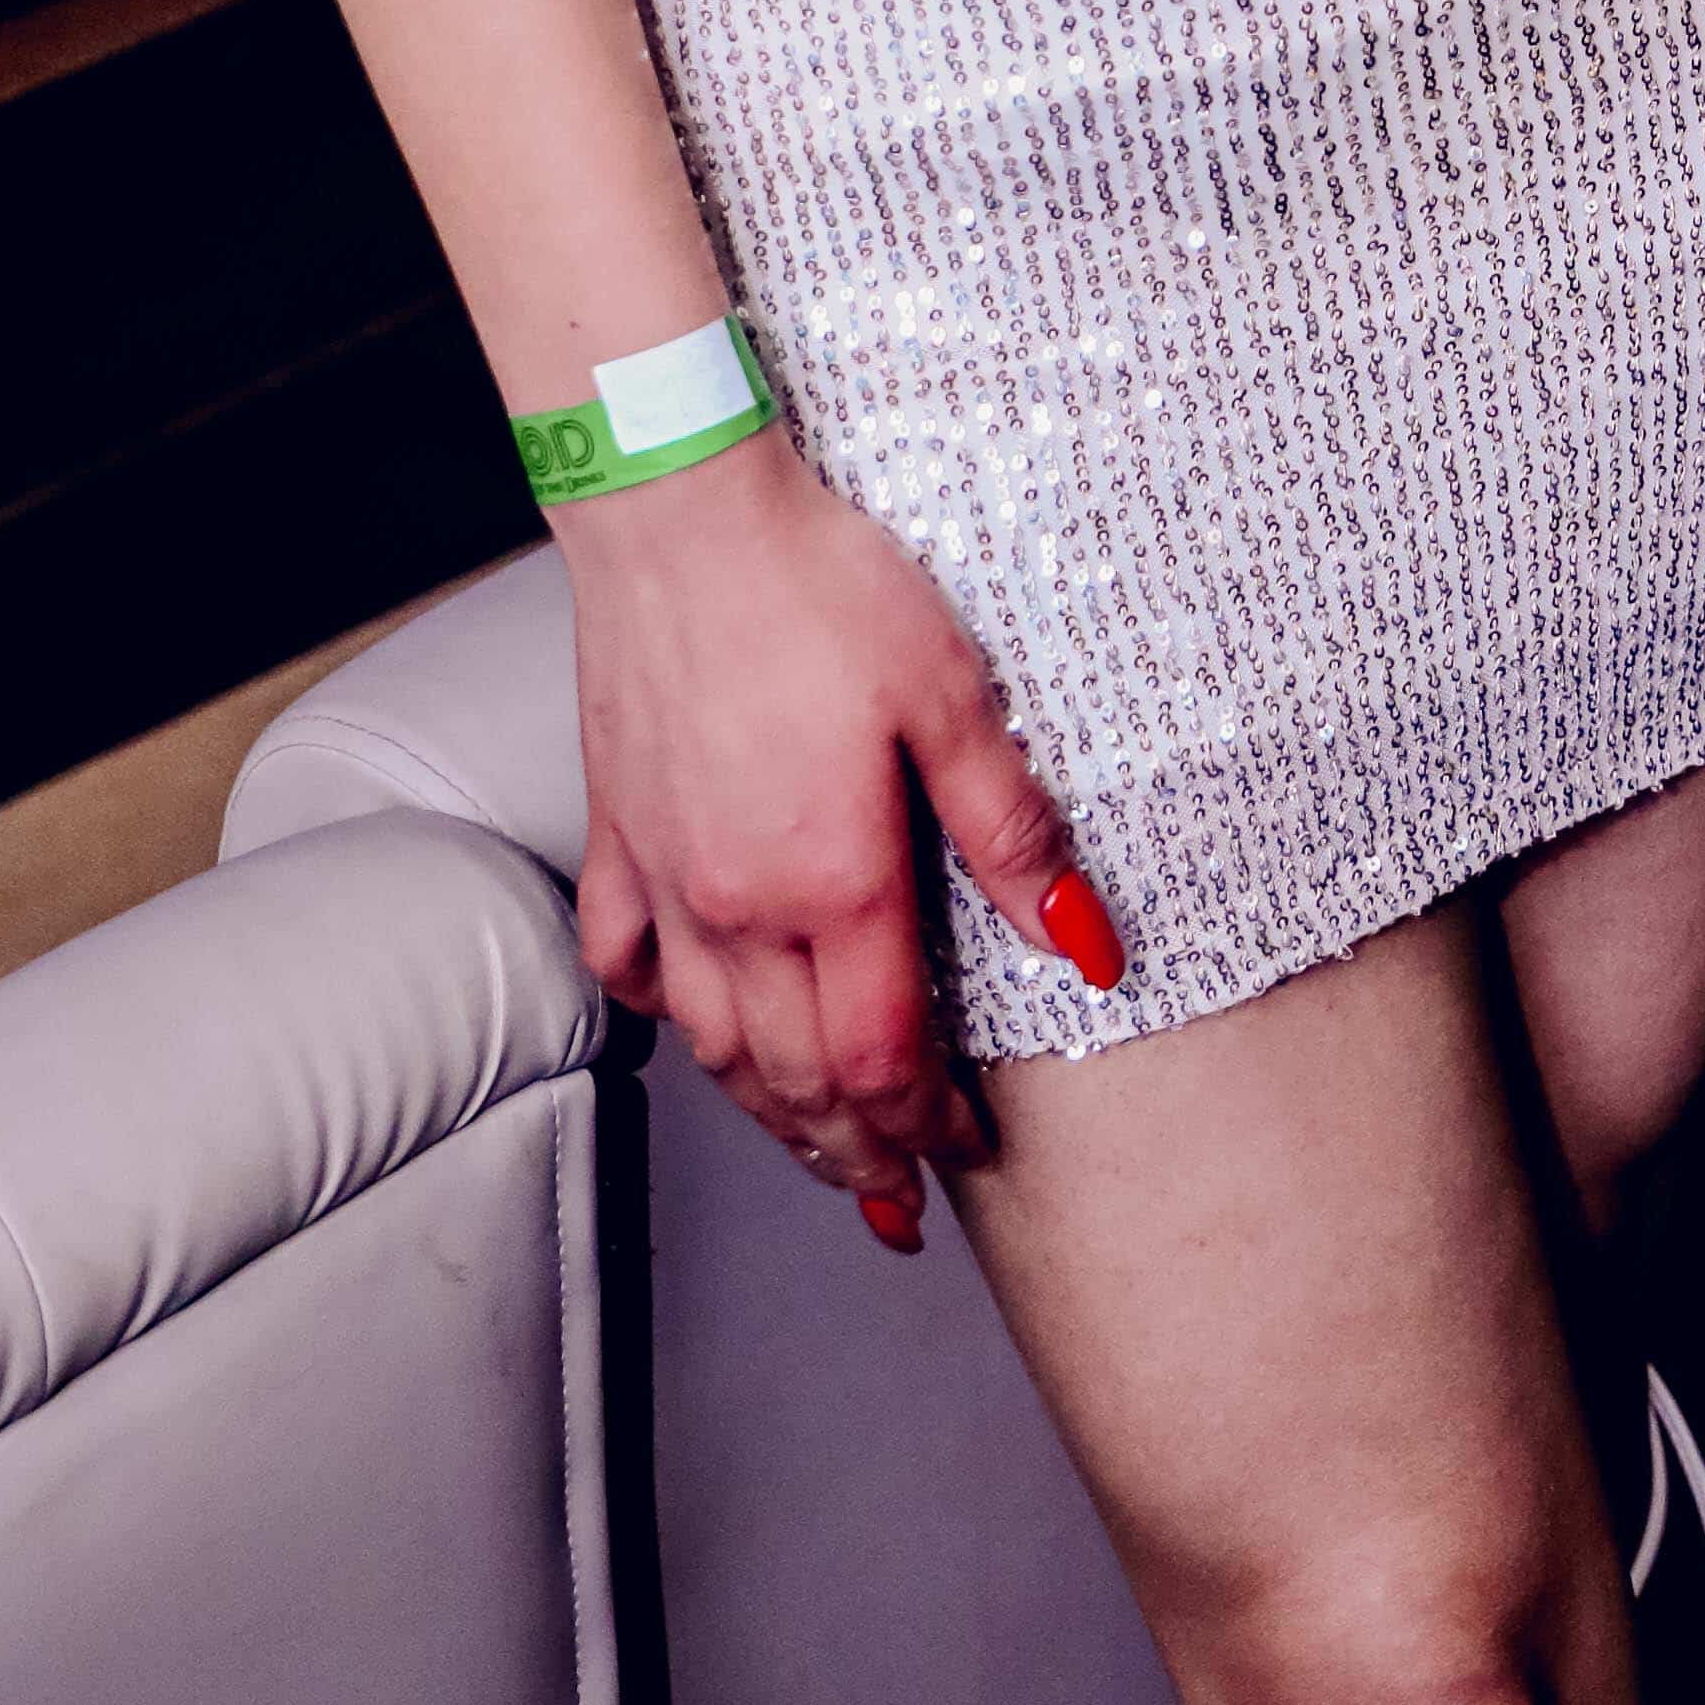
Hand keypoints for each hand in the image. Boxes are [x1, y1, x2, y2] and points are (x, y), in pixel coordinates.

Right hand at [558, 440, 1120, 1248]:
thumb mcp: (952, 694)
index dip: (928, 1122)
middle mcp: (736, 906)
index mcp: (831, 882)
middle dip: (852, 1154)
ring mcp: (663, 877)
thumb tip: (1088, 946)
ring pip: (710, 1044)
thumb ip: (1014, 833)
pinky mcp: (616, 829)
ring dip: (767, 1114)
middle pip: (795, 1078)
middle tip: (891, 1200)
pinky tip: (687, 1024)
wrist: (678, 504)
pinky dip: (661, 1014)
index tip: (964, 1151)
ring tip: (810, 1151)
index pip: (884, 1055)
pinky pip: (624, 960)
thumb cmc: (818, 580)